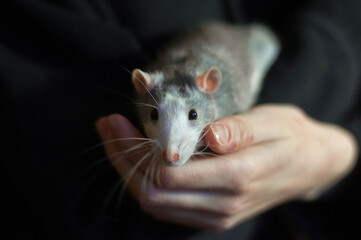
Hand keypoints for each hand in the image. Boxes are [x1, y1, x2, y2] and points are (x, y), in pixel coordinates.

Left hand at [95, 104, 356, 229]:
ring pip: (156, 204)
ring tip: (115, 138)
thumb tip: (211, 135)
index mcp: (237, 177)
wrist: (309, 165)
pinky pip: (168, 207)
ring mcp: (217, 215)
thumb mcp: (271, 122)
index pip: (168, 175)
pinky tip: (137, 159)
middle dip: (122, 160)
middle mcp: (224, 205)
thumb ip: (241, 131)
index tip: (116, 121)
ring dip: (129, 172)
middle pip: (153, 194)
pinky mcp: (213, 215)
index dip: (134, 150)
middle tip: (107, 125)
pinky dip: (146, 183)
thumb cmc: (289, 136)